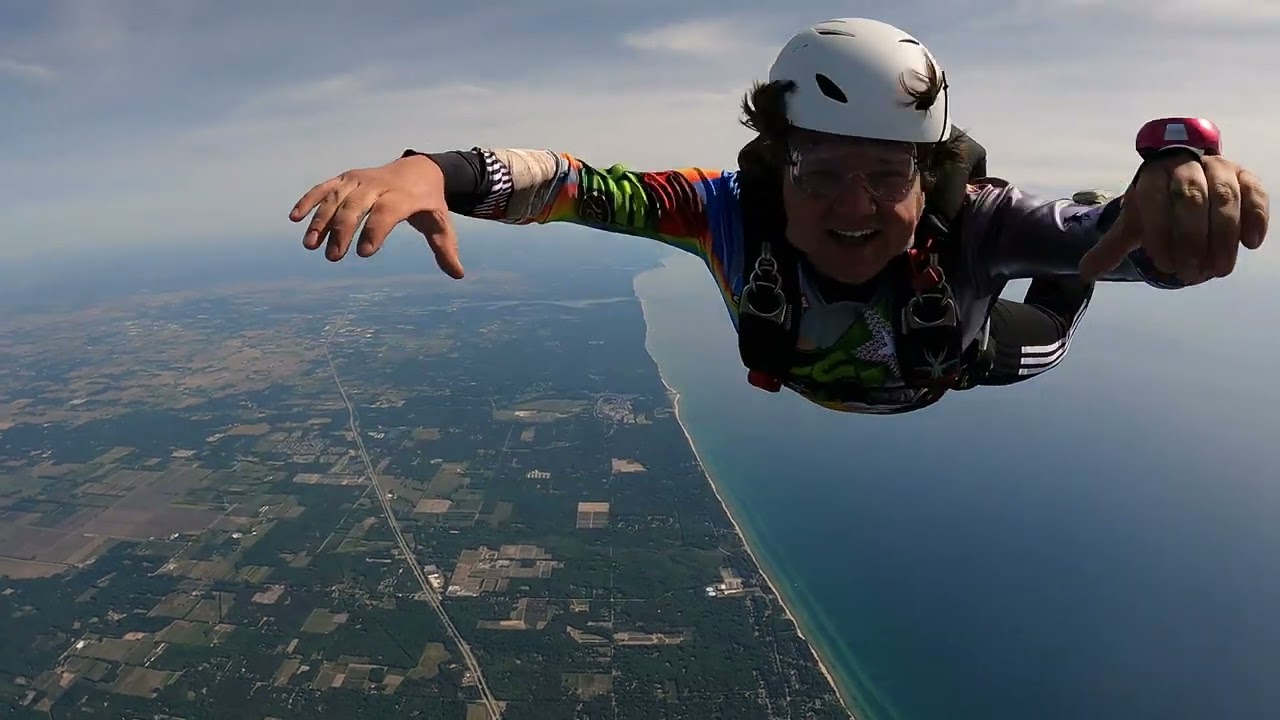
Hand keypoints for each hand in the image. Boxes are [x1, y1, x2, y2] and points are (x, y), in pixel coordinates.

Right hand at [288, 154, 464, 277]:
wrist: (420, 169)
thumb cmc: (428, 202)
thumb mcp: (440, 223)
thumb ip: (445, 248)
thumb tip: (458, 274)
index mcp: (402, 197)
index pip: (386, 213)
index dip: (375, 231)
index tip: (363, 254)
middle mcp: (378, 185)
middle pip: (355, 206)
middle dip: (342, 232)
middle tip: (333, 258)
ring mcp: (359, 180)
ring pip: (335, 198)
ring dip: (320, 220)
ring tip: (310, 245)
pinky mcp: (346, 178)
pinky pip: (324, 188)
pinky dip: (308, 200)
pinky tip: (294, 218)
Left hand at [1079, 153, 1268, 283]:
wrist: (1182, 178)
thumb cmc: (1156, 206)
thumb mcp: (1134, 223)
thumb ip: (1112, 246)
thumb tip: (1086, 272)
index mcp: (1153, 175)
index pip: (1157, 202)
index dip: (1161, 234)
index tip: (1165, 265)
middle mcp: (1186, 165)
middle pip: (1193, 199)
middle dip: (1193, 240)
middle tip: (1194, 274)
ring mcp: (1219, 167)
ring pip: (1225, 197)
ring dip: (1223, 237)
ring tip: (1218, 270)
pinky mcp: (1245, 175)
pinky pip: (1254, 193)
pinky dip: (1256, 217)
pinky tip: (1251, 244)